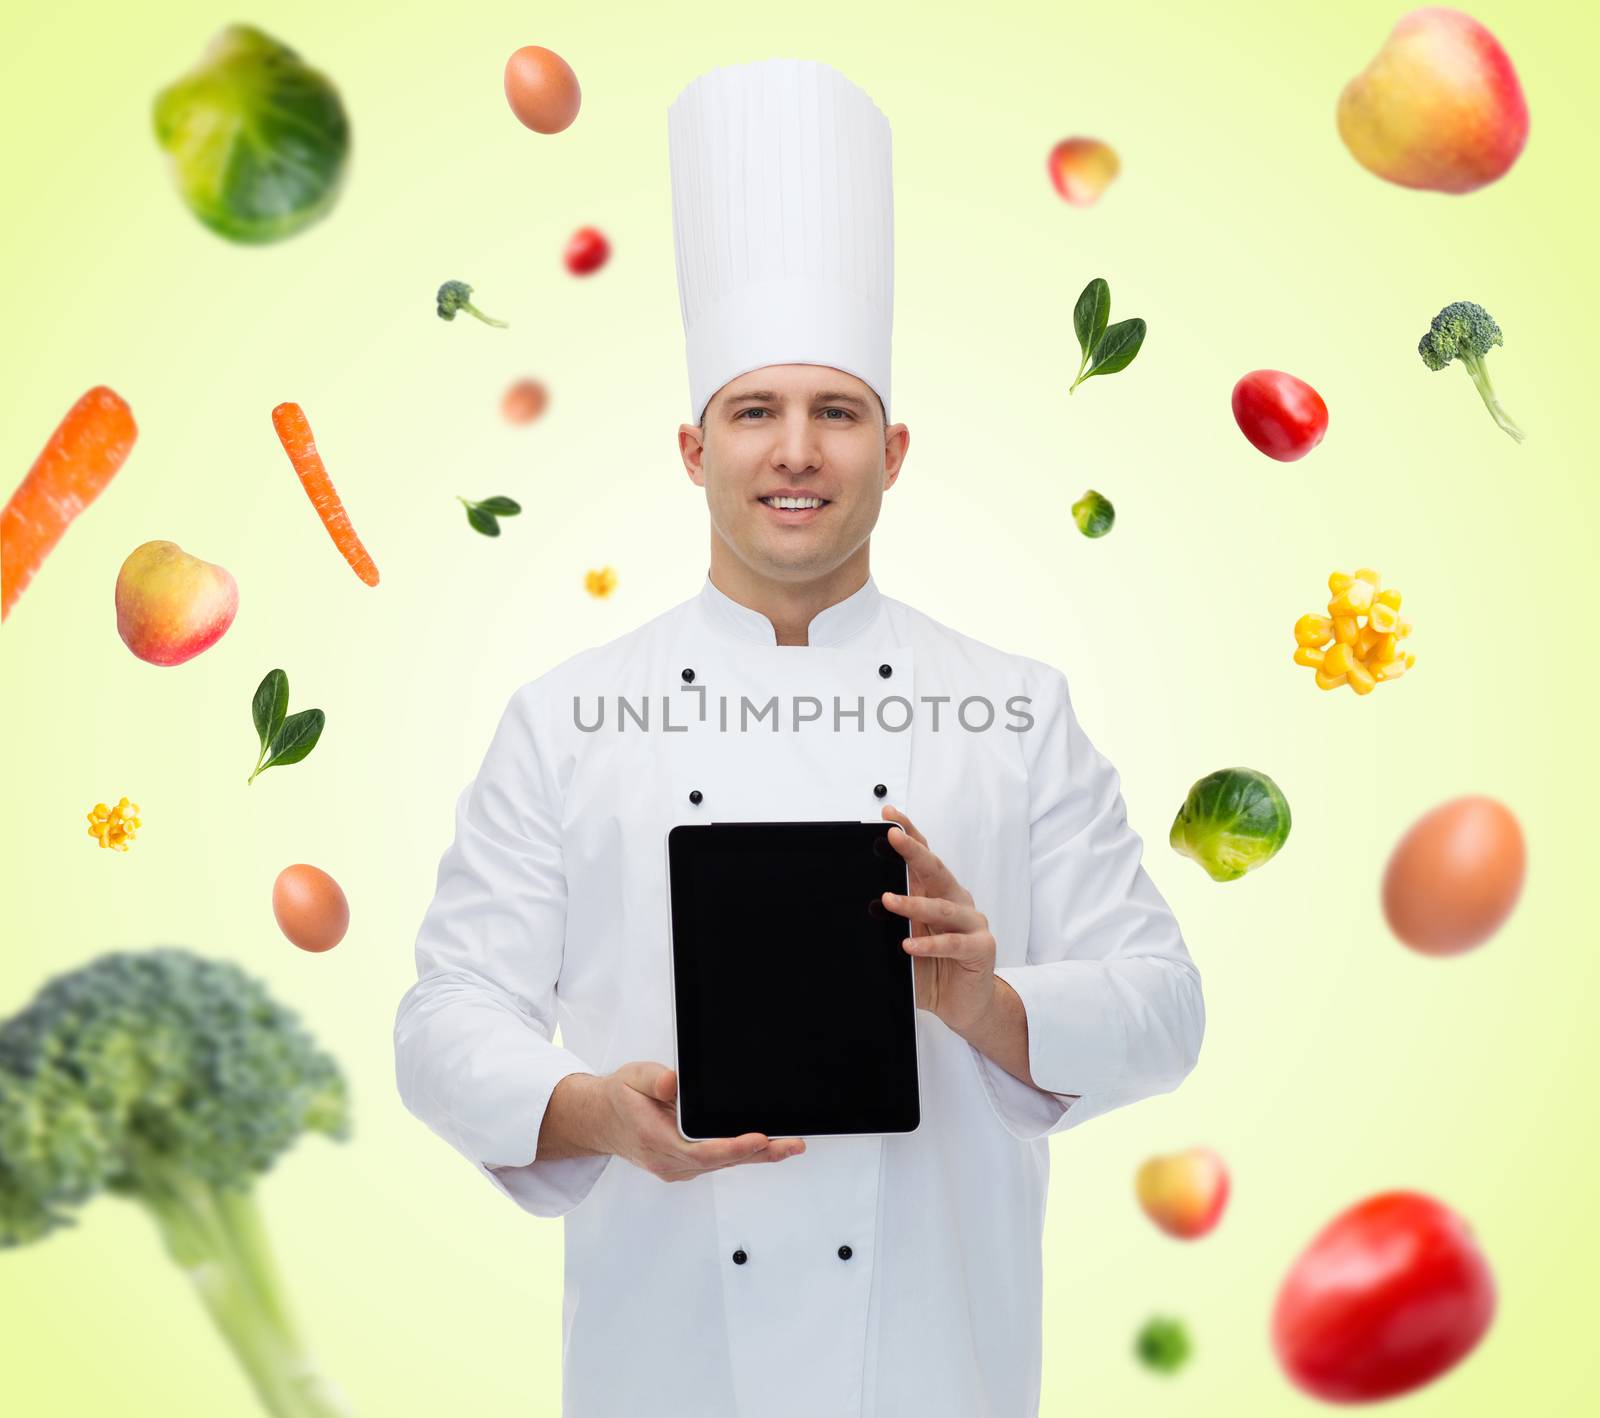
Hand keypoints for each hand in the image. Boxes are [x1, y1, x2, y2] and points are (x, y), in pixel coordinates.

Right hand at [599, 1062, 805, 1182]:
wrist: (601, 1120)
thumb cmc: (620, 1097)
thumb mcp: (633, 1077)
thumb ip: (655, 1079)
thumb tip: (674, 1083)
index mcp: (654, 1138)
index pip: (699, 1150)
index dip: (732, 1147)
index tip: (759, 1138)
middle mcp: (667, 1160)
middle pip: (719, 1161)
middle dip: (759, 1153)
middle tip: (792, 1143)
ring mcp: (675, 1167)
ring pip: (721, 1164)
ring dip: (757, 1156)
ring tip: (789, 1145)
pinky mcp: (683, 1166)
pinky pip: (716, 1163)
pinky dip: (741, 1155)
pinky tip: (764, 1148)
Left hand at [879, 804, 997, 1036]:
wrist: (964, 1006)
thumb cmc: (932, 970)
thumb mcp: (905, 941)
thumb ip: (892, 923)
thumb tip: (864, 906)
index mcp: (937, 894)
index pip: (924, 858)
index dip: (909, 834)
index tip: (889, 814)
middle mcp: (956, 901)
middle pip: (936, 870)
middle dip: (913, 851)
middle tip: (892, 837)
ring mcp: (972, 923)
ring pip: (942, 907)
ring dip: (914, 903)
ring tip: (888, 901)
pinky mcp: (981, 948)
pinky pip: (953, 943)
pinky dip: (930, 944)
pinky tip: (908, 945)